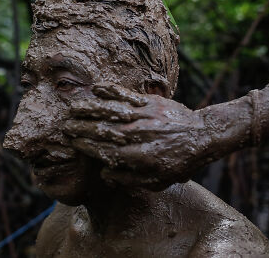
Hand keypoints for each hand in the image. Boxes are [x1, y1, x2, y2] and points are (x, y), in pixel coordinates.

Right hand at [63, 82, 207, 189]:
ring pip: (110, 110)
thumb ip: (129, 179)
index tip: (72, 142)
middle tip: (66, 125)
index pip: (103, 149)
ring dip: (90, 108)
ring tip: (74, 107)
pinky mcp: (149, 102)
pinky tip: (97, 88)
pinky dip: (110, 91)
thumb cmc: (179, 162)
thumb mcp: (156, 181)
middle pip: (102, 129)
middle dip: (81, 127)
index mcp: (136, 156)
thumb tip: (105, 174)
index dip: (85, 145)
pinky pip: (126, 95)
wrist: (202, 136)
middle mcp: (136, 134)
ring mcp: (142, 116)